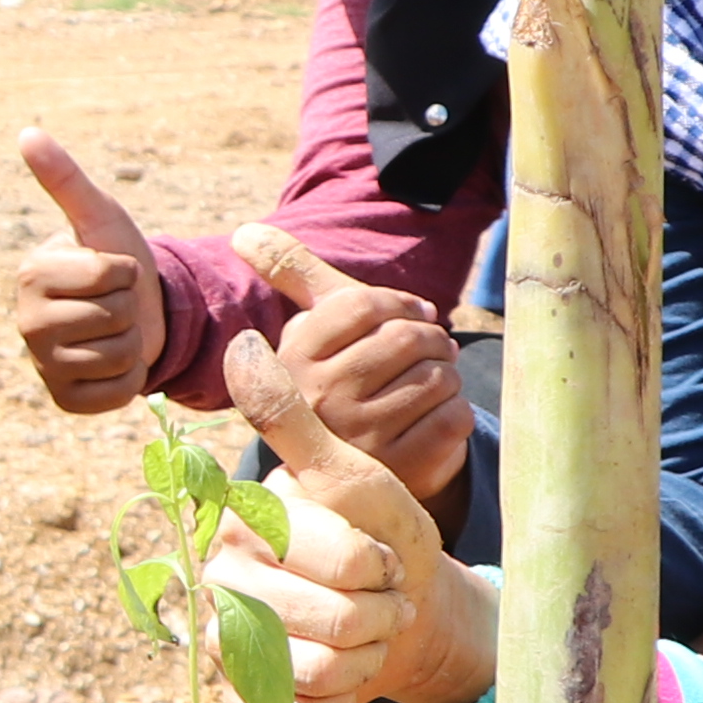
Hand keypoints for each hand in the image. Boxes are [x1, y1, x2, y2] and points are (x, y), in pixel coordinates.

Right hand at [12, 127, 164, 413]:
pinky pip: (116, 394)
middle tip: (115, 306)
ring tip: (115, 332)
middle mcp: (26, 323)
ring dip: (132, 344)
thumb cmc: (116, 260)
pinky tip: (112, 364)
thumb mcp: (99, 218)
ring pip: (118, 356)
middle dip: (129, 309)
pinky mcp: (63, 400)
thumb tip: (27, 132)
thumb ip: (65, 179)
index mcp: (31, 274)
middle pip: (113, 317)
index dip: (126, 272)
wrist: (135, 316)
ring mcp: (42, 365)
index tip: (112, 271)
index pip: (106, 276)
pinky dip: (129, 380)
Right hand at [221, 328, 495, 702]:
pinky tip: (342, 670)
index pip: (341, 558)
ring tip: (365, 631)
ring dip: (367, 655)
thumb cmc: (376, 534)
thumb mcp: (349, 473)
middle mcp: (218, 587)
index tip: (377, 551)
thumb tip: (244, 343)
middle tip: (379, 595)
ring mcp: (228, 650)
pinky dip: (343, 699)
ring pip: (325, 671)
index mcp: (240, 527)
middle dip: (381, 611)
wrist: (394, 610)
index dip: (378, 561)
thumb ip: (294, 419)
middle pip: (338, 620)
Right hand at [251, 241, 467, 512]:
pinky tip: (438, 416)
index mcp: (291, 361)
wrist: (352, 471)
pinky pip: (454, 417)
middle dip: (433, 339)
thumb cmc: (341, 379)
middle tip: (434, 349)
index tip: (414, 315)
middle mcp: (315, 402)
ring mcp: (355, 442)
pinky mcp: (397, 472)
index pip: (361, 304)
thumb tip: (243, 230)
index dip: (401, 304)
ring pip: (437, 377)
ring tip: (433, 383)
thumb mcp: (316, 329)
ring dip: (447, 374)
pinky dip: (458, 410)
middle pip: (405, 338)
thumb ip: (289, 275)